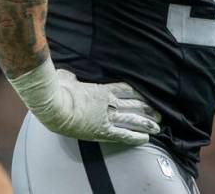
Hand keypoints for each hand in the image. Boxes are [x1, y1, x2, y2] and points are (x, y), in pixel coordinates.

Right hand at [9, 58, 160, 144]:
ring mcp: (107, 116)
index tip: (149, 95)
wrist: (55, 104)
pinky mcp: (102, 130)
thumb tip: (68, 74)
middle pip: (134, 103)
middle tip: (159, 113)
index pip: (127, 89)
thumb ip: (71, 77)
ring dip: (147, 122)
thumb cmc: (58, 88)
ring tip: (158, 126)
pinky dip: (135, 136)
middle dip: (148, 108)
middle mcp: (109, 102)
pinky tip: (146, 139)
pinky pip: (123, 134)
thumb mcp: (67, 77)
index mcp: (102, 89)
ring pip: (133, 118)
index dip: (139, 93)